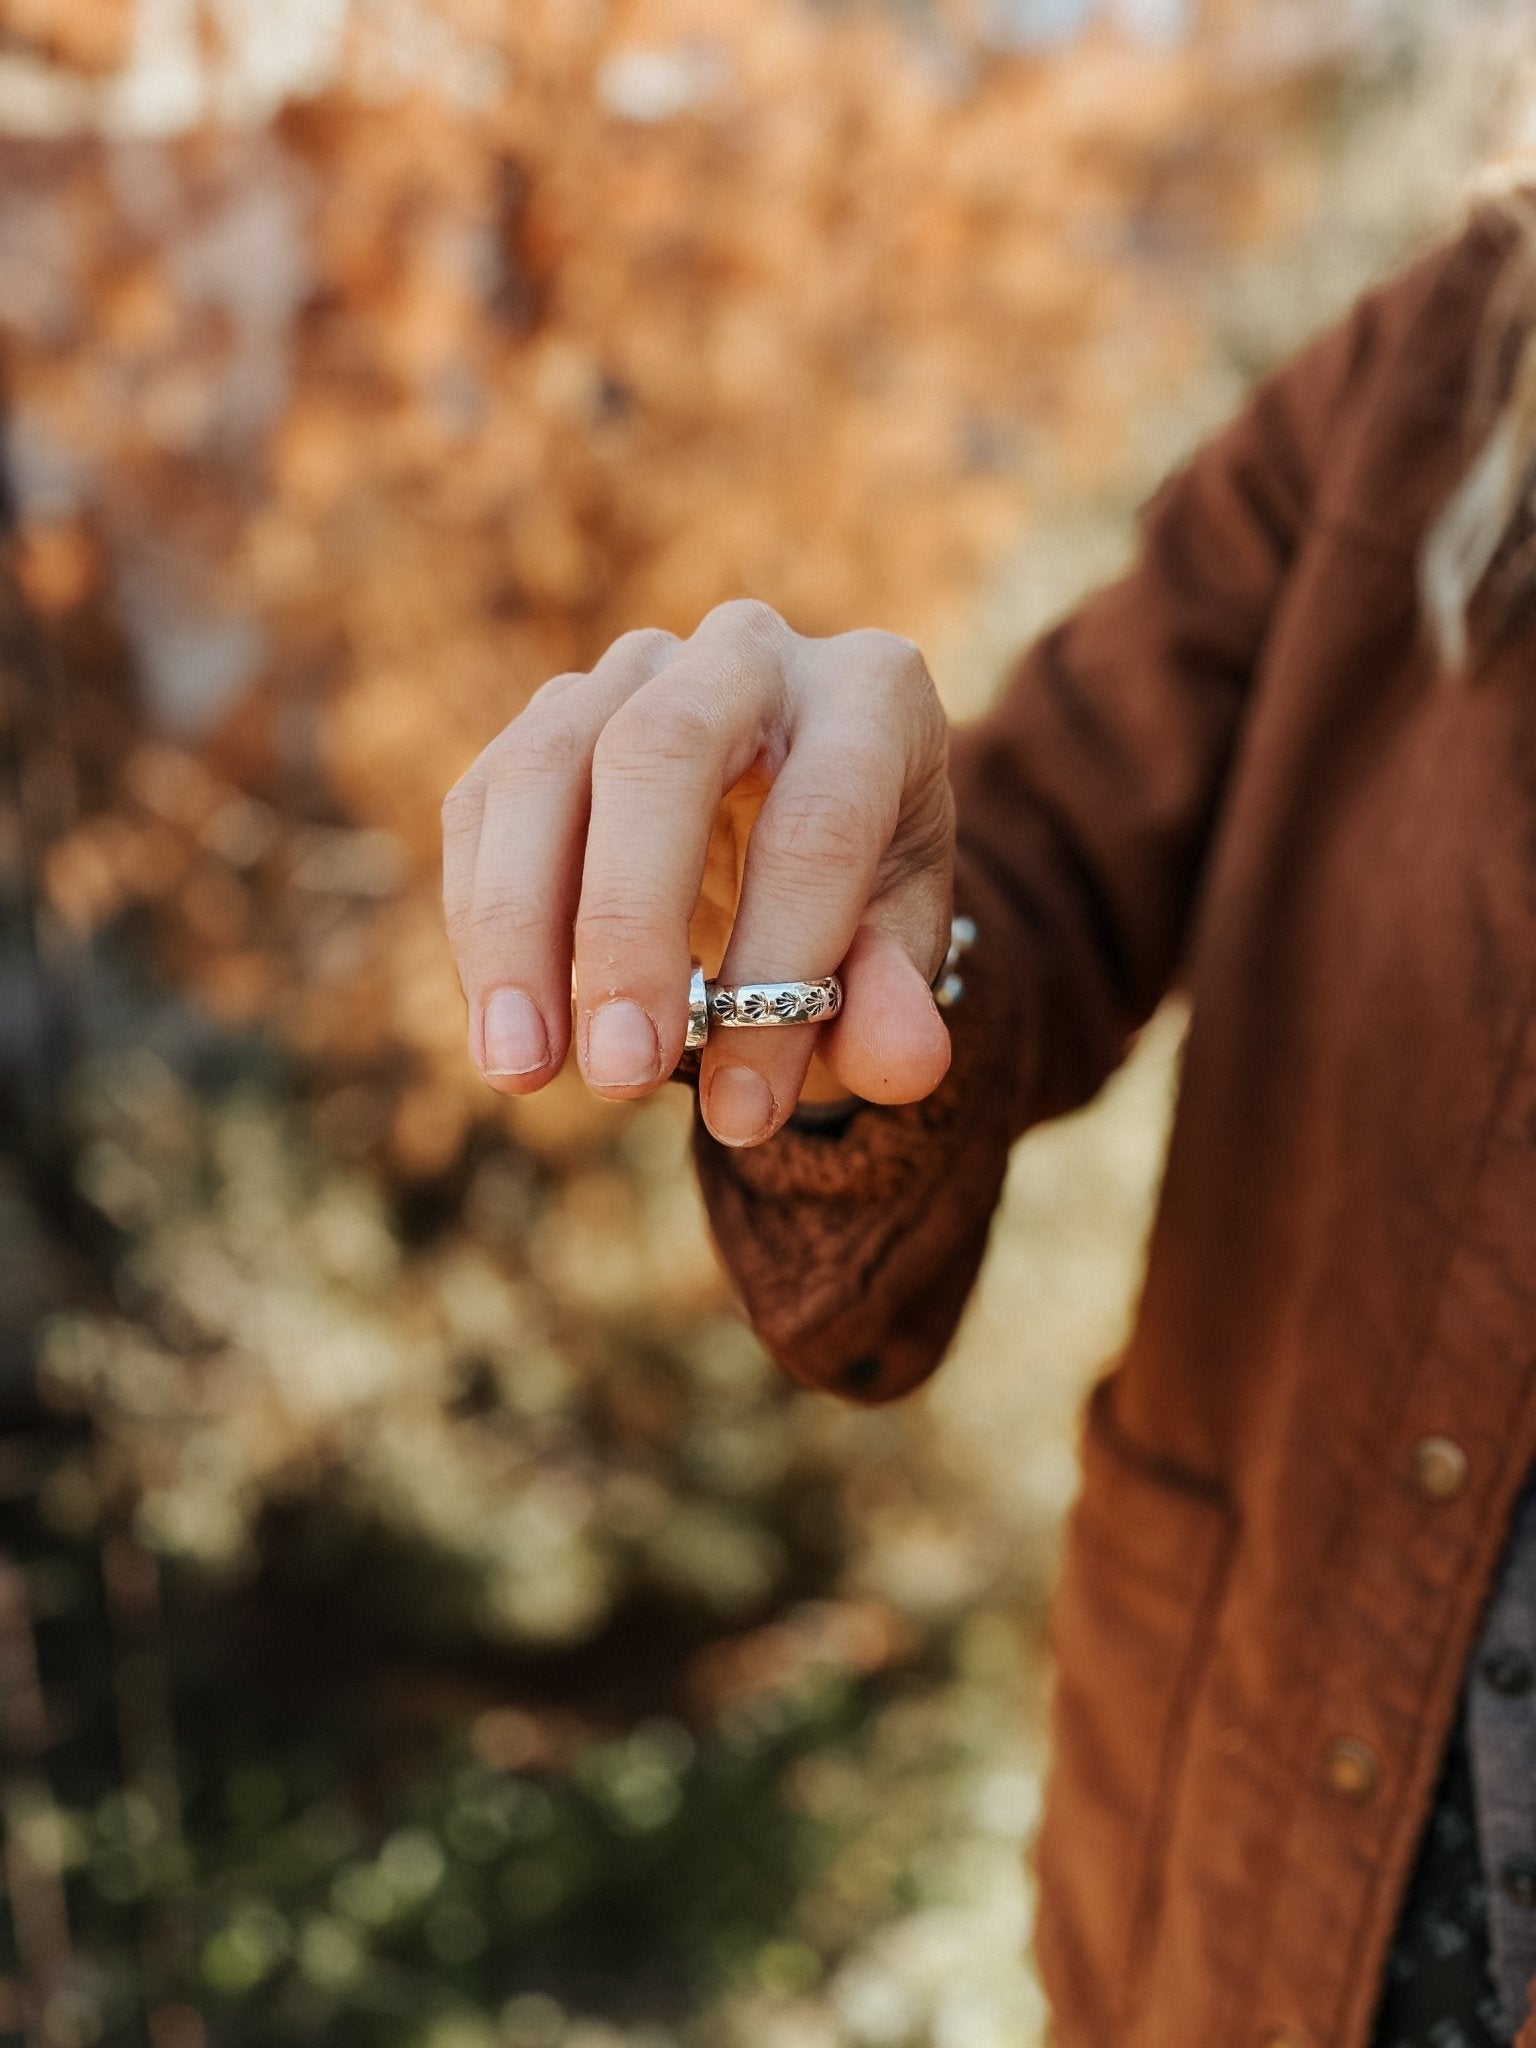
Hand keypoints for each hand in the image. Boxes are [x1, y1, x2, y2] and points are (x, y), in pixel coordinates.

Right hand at [442, 599, 955, 1146]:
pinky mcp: (547, 715)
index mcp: (872, 696)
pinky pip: (484, 802)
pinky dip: (481, 921)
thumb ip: (899, 1007)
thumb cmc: (858, 898)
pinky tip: (504, 1025)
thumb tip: (904, 1063)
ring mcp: (633, 669)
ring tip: (522, 1069)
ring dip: (518, 929)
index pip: (817, 824)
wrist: (795, 839)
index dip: (778, 971)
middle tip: (617, 1075)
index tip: (746, 1110)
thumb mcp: (898, 953)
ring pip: (543, 766)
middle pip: (660, 755)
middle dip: (627, 927)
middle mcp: (749, 652)